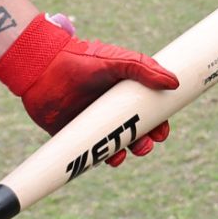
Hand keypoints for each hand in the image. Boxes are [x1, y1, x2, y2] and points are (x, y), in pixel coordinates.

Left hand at [0, 17, 178, 164]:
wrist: (43, 67)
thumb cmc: (82, 59)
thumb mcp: (118, 61)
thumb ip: (145, 69)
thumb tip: (174, 83)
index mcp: (123, 92)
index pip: (147, 111)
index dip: (157, 124)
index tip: (162, 132)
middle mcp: (108, 108)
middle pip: (134, 132)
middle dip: (144, 142)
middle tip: (146, 144)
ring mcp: (91, 121)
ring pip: (114, 145)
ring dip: (124, 153)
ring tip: (125, 154)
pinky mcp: (73, 133)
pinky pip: (90, 152)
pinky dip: (99, 160)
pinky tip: (107, 159)